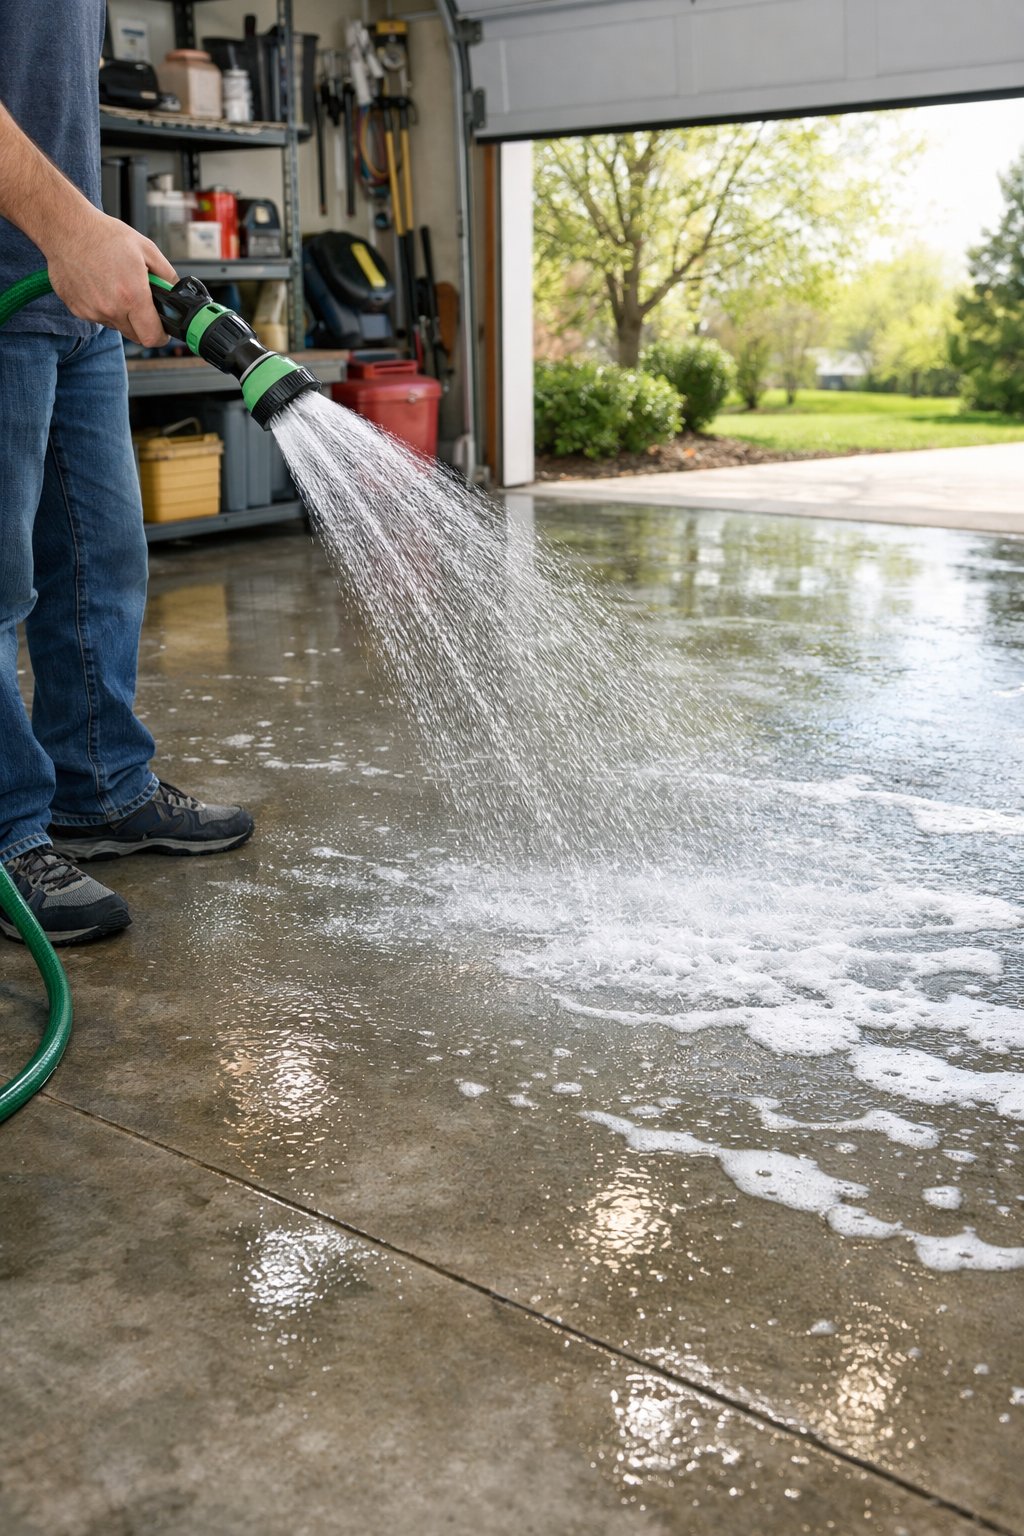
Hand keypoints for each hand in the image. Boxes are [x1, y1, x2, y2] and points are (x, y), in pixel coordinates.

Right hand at [43, 207, 177, 346]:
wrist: (66, 228)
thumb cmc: (104, 235)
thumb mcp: (146, 249)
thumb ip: (167, 275)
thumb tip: (175, 291)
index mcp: (132, 296)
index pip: (152, 337)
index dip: (161, 336)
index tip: (162, 329)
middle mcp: (111, 308)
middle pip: (135, 335)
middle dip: (142, 324)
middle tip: (139, 301)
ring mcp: (92, 311)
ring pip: (116, 325)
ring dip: (121, 313)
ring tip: (115, 285)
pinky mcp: (77, 309)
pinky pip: (97, 317)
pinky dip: (102, 306)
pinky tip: (98, 284)